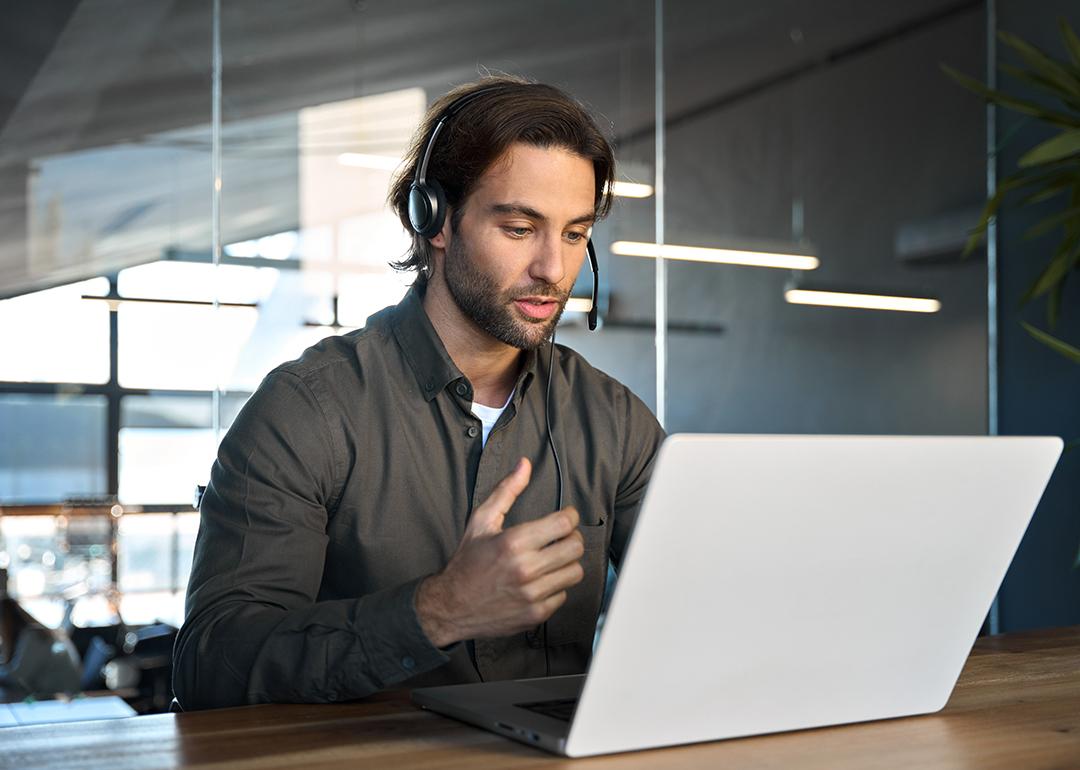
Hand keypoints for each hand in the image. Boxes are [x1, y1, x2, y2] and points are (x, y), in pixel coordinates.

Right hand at [415, 457, 584, 647]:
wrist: (451, 605)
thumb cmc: (467, 561)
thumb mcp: (482, 521)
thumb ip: (506, 490)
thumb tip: (525, 464)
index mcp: (514, 542)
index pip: (564, 523)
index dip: (569, 516)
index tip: (565, 517)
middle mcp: (526, 568)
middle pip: (575, 547)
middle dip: (571, 538)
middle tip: (561, 538)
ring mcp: (532, 593)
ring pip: (575, 572)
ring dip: (567, 563)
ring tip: (552, 559)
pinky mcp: (536, 613)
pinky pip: (564, 595)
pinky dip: (556, 586)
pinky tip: (541, 581)